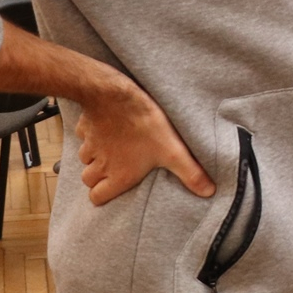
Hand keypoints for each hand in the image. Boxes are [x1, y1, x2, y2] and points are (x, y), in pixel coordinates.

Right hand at [76, 74, 215, 205]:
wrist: (116, 94)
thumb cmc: (145, 125)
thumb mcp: (173, 151)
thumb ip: (191, 173)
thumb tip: (209, 192)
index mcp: (118, 175)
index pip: (97, 197)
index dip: (104, 195)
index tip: (114, 188)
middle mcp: (99, 163)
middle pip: (88, 179)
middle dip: (99, 176)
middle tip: (117, 167)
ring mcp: (89, 145)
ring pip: (85, 158)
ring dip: (96, 155)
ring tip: (114, 147)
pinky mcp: (85, 127)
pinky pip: (84, 135)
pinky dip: (92, 134)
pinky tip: (107, 127)